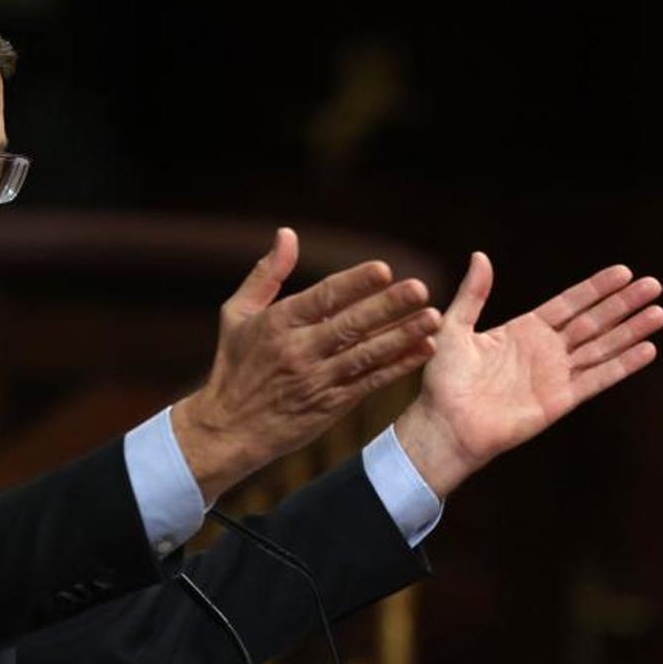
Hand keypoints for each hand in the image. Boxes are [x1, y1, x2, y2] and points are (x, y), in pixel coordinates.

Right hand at [174, 228, 441, 502]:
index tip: (384, 269)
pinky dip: (398, 367)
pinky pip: (370, 382)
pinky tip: (423, 350)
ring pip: (366, 354)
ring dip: (402, 336)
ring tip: (433, 318)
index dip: (354, 284)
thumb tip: (287, 233)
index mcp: (278, 324)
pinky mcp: (331, 405)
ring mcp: (317, 380)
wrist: (228, 429)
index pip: (322, 299)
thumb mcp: (236, 314)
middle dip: (388, 307)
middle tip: (420, 289)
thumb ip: (267, 274)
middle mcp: (298, 351)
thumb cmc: (233, 365)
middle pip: (350, 325)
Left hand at [395, 252, 662, 497]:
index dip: (596, 289)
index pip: (569, 304)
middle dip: (622, 304)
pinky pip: (597, 378)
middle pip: (593, 322)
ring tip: (658, 312)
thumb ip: (473, 293)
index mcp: (523, 330)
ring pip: (601, 347)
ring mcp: (555, 375)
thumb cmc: (444, 379)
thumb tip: (480, 255)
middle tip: (653, 285)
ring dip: (630, 330)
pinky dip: (623, 364)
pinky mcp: (561, 400)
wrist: (446, 423)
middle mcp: (544, 350)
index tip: (623, 271)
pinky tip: (647, 349)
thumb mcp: (456, 327)